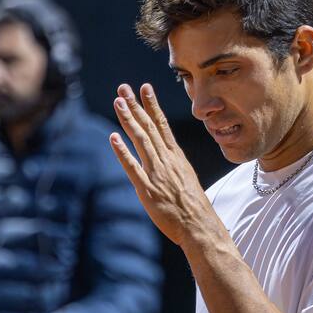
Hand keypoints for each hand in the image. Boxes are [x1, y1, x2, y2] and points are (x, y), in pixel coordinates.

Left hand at [109, 83, 219, 246]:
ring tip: (118, 102)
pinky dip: (123, 151)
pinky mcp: (147, 189)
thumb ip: (173, 165)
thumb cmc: (193, 206)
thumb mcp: (186, 178)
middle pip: (149, 127)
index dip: (152, 105)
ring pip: (141, 140)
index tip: (144, 88)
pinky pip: (132, 167)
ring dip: (129, 120)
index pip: (162, 125)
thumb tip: (165, 156)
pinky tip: (113, 137)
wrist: (199, 225)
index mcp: (176, 157)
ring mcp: (157, 173)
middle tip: (123, 88)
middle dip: (136, 106)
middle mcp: (166, 160)